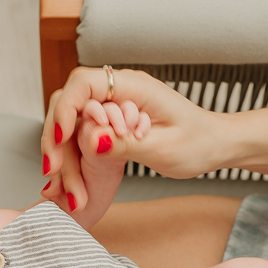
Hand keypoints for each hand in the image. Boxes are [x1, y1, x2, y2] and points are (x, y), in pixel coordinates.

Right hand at [42, 68, 226, 212]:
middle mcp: (119, 89)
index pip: (84, 84)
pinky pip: (83, 131)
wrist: (216, 145)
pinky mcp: (112, 120)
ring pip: (72, 119)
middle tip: (52, 171)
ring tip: (59, 184)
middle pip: (69, 101)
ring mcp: (114, 104)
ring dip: (61, 149)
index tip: (62, 138)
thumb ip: (125, 144)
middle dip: (55, 134)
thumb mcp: (164, 149)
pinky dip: (73, 154)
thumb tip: (90, 139)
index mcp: (134, 86)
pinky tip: (69, 178)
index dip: (67, 109)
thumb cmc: (199, 143)